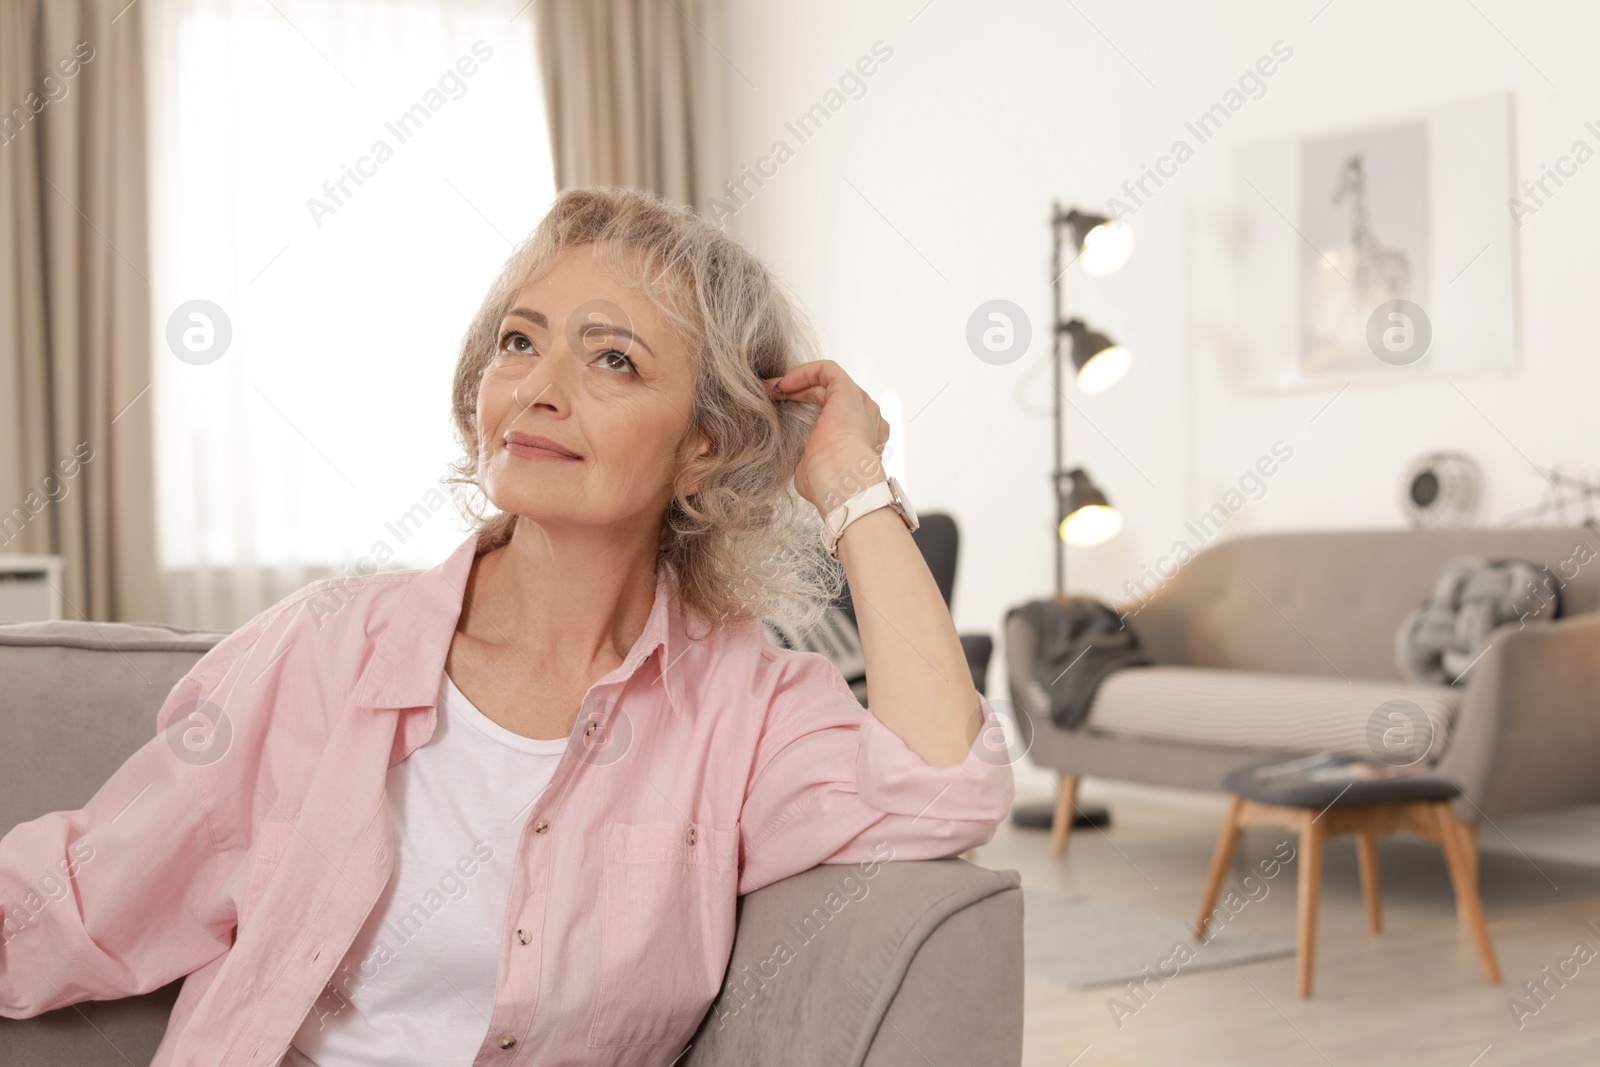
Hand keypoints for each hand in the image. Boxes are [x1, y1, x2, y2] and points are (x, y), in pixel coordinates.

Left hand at [764, 360, 891, 514]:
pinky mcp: (848, 391)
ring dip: (799, 382)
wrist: (843, 481)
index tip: (781, 413)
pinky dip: (804, 372)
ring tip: (774, 388)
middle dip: (799, 394)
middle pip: (831, 397)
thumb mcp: (815, 471)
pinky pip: (827, 370)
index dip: (807, 411)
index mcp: (862, 440)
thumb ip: (809, 461)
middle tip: (771, 396)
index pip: (836, 417)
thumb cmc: (831, 483)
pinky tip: (784, 383)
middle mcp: (866, 419)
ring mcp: (859, 403)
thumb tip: (800, 464)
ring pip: (828, 382)